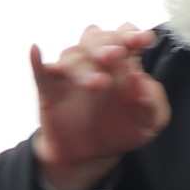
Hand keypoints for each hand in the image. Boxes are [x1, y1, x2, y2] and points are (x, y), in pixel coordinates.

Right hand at [32, 23, 169, 189]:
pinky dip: (37, 60)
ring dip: (84, 66)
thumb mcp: (147, 125)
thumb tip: (143, 83)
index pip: (125, 37)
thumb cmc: (120, 130)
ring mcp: (70, 73)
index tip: (143, 40)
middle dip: (106, 43)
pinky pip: (40, 71)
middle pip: (96, 37)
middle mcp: (95, 61)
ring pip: (72, 55)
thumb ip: (153, 105)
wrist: (90, 155)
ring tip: (99, 84)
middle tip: (115, 56)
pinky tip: (36, 50)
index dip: (132, 34)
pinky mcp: (49, 89)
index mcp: (122, 63)